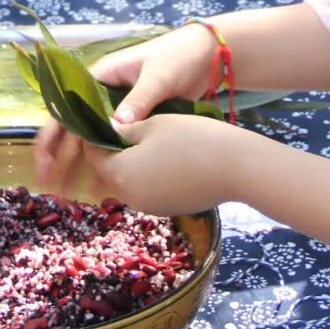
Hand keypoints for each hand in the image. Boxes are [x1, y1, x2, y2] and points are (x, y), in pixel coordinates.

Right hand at [34, 23, 214, 187]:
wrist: (208, 55)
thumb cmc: (178, 56)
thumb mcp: (157, 76)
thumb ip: (138, 100)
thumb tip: (115, 127)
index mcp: (100, 78)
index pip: (66, 109)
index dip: (52, 137)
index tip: (44, 163)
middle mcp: (104, 96)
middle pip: (75, 130)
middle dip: (62, 159)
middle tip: (52, 189)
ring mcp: (120, 110)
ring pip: (93, 141)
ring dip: (83, 166)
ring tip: (73, 195)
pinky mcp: (137, 123)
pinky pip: (116, 146)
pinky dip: (108, 164)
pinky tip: (104, 188)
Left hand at [88, 113, 250, 216]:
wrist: (236, 168)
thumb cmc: (190, 138)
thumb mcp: (152, 125)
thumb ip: (125, 130)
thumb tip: (108, 129)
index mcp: (119, 174)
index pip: (93, 155)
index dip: (95, 135)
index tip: (104, 119)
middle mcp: (129, 197)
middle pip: (110, 172)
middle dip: (113, 151)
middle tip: (126, 127)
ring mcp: (150, 207)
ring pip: (130, 182)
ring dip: (132, 164)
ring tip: (148, 140)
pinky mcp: (168, 210)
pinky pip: (148, 190)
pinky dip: (149, 175)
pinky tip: (166, 158)